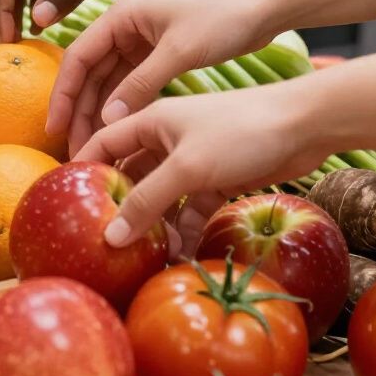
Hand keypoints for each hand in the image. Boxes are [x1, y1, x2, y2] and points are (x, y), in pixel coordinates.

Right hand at [47, 0, 274, 155]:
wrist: (266, 5)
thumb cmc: (224, 17)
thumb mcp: (180, 52)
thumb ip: (141, 84)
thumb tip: (107, 120)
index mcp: (120, 14)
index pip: (77, 57)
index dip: (63, 95)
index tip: (54, 128)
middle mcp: (124, 25)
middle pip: (89, 73)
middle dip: (79, 111)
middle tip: (72, 148)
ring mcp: (140, 39)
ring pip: (107, 82)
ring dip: (98, 113)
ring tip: (91, 148)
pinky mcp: (157, 53)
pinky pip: (129, 84)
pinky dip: (121, 107)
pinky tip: (116, 133)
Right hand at [73, 84, 325, 253]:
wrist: (306, 126)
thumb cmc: (241, 131)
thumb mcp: (187, 167)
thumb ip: (147, 201)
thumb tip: (110, 237)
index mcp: (151, 121)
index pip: (104, 142)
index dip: (84, 168)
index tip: (69, 200)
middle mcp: (167, 138)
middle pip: (132, 175)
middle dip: (121, 206)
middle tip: (107, 239)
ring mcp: (193, 159)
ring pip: (162, 196)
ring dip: (156, 223)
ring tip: (148, 254)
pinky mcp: (218, 178)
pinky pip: (191, 207)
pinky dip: (186, 227)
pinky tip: (181, 251)